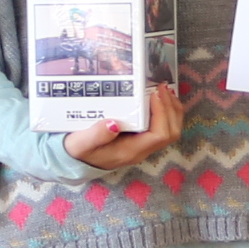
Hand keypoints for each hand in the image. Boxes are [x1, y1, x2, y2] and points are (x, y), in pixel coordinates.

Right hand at [65, 85, 184, 172]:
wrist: (77, 159)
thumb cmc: (79, 150)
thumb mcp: (81, 143)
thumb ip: (96, 135)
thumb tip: (113, 124)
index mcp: (130, 151)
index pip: (158, 135)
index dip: (161, 113)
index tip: (153, 94)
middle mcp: (141, 150)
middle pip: (170, 133)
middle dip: (170, 109)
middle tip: (162, 88)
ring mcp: (143, 146)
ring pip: (170, 131)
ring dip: (171, 109)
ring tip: (165, 90)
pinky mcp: (142, 139)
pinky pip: (163, 127)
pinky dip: (166, 112)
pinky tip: (161, 98)